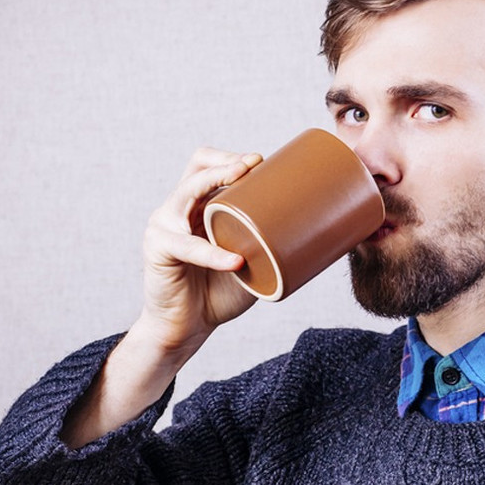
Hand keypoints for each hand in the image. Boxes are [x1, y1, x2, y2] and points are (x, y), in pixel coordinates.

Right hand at [61, 147, 261, 447]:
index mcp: (199, 206)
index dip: (232, 157)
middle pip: (197, 165)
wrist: (187, 328)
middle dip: (227, 159)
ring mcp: (164, 226)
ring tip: (240, 180)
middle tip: (253, 164)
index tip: (262, 160)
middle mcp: (178, 209)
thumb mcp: (252, 263)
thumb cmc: (219, 293)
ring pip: (187, 192)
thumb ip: (272, 248)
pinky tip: (234, 262)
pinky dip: (213, 254)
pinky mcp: (158, 249)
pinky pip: (187, 247)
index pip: (209, 165)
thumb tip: (327, 239)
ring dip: (215, 181)